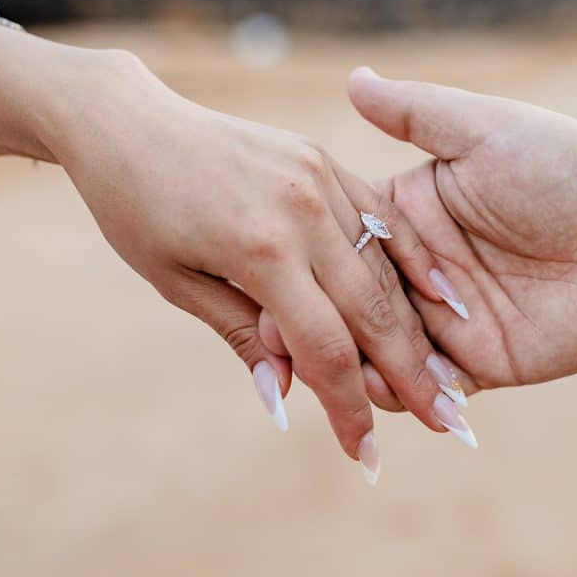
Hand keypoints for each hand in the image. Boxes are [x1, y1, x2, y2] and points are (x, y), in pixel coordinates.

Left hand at [31, 54, 466, 468]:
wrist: (130, 124)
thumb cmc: (138, 210)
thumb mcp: (176, 283)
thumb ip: (242, 335)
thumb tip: (286, 399)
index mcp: (258, 248)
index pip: (323, 345)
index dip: (349, 405)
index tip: (365, 452)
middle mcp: (301, 210)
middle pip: (371, 309)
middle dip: (409, 373)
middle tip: (445, 423)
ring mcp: (318, 178)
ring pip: (383, 267)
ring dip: (415, 326)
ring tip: (446, 374)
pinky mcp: (323, 161)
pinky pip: (380, 218)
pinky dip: (412, 260)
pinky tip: (442, 296)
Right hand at [264, 68, 576, 399]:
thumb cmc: (561, 165)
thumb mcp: (481, 129)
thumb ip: (414, 113)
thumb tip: (352, 77)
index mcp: (411, 216)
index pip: (344, 248)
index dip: (308, 267)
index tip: (268, 284)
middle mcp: (421, 272)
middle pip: (353, 307)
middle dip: (320, 328)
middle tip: (281, 346)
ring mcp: (450, 321)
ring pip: (383, 354)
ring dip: (355, 365)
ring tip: (326, 376)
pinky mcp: (482, 363)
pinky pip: (431, 387)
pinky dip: (404, 395)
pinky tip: (383, 395)